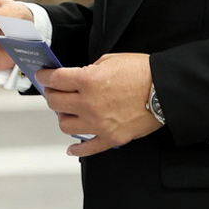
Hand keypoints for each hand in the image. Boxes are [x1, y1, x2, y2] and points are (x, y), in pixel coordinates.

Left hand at [38, 52, 158, 156]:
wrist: (166, 90)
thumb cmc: (142, 72)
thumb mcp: (110, 60)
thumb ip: (89, 70)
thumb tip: (75, 78)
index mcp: (88, 80)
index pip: (54, 80)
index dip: (44, 77)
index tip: (42, 76)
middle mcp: (89, 103)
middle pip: (55, 102)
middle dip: (51, 94)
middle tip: (53, 91)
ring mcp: (99, 123)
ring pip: (65, 125)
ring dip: (63, 116)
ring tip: (68, 111)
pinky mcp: (111, 138)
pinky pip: (88, 148)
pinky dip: (77, 148)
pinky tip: (71, 148)